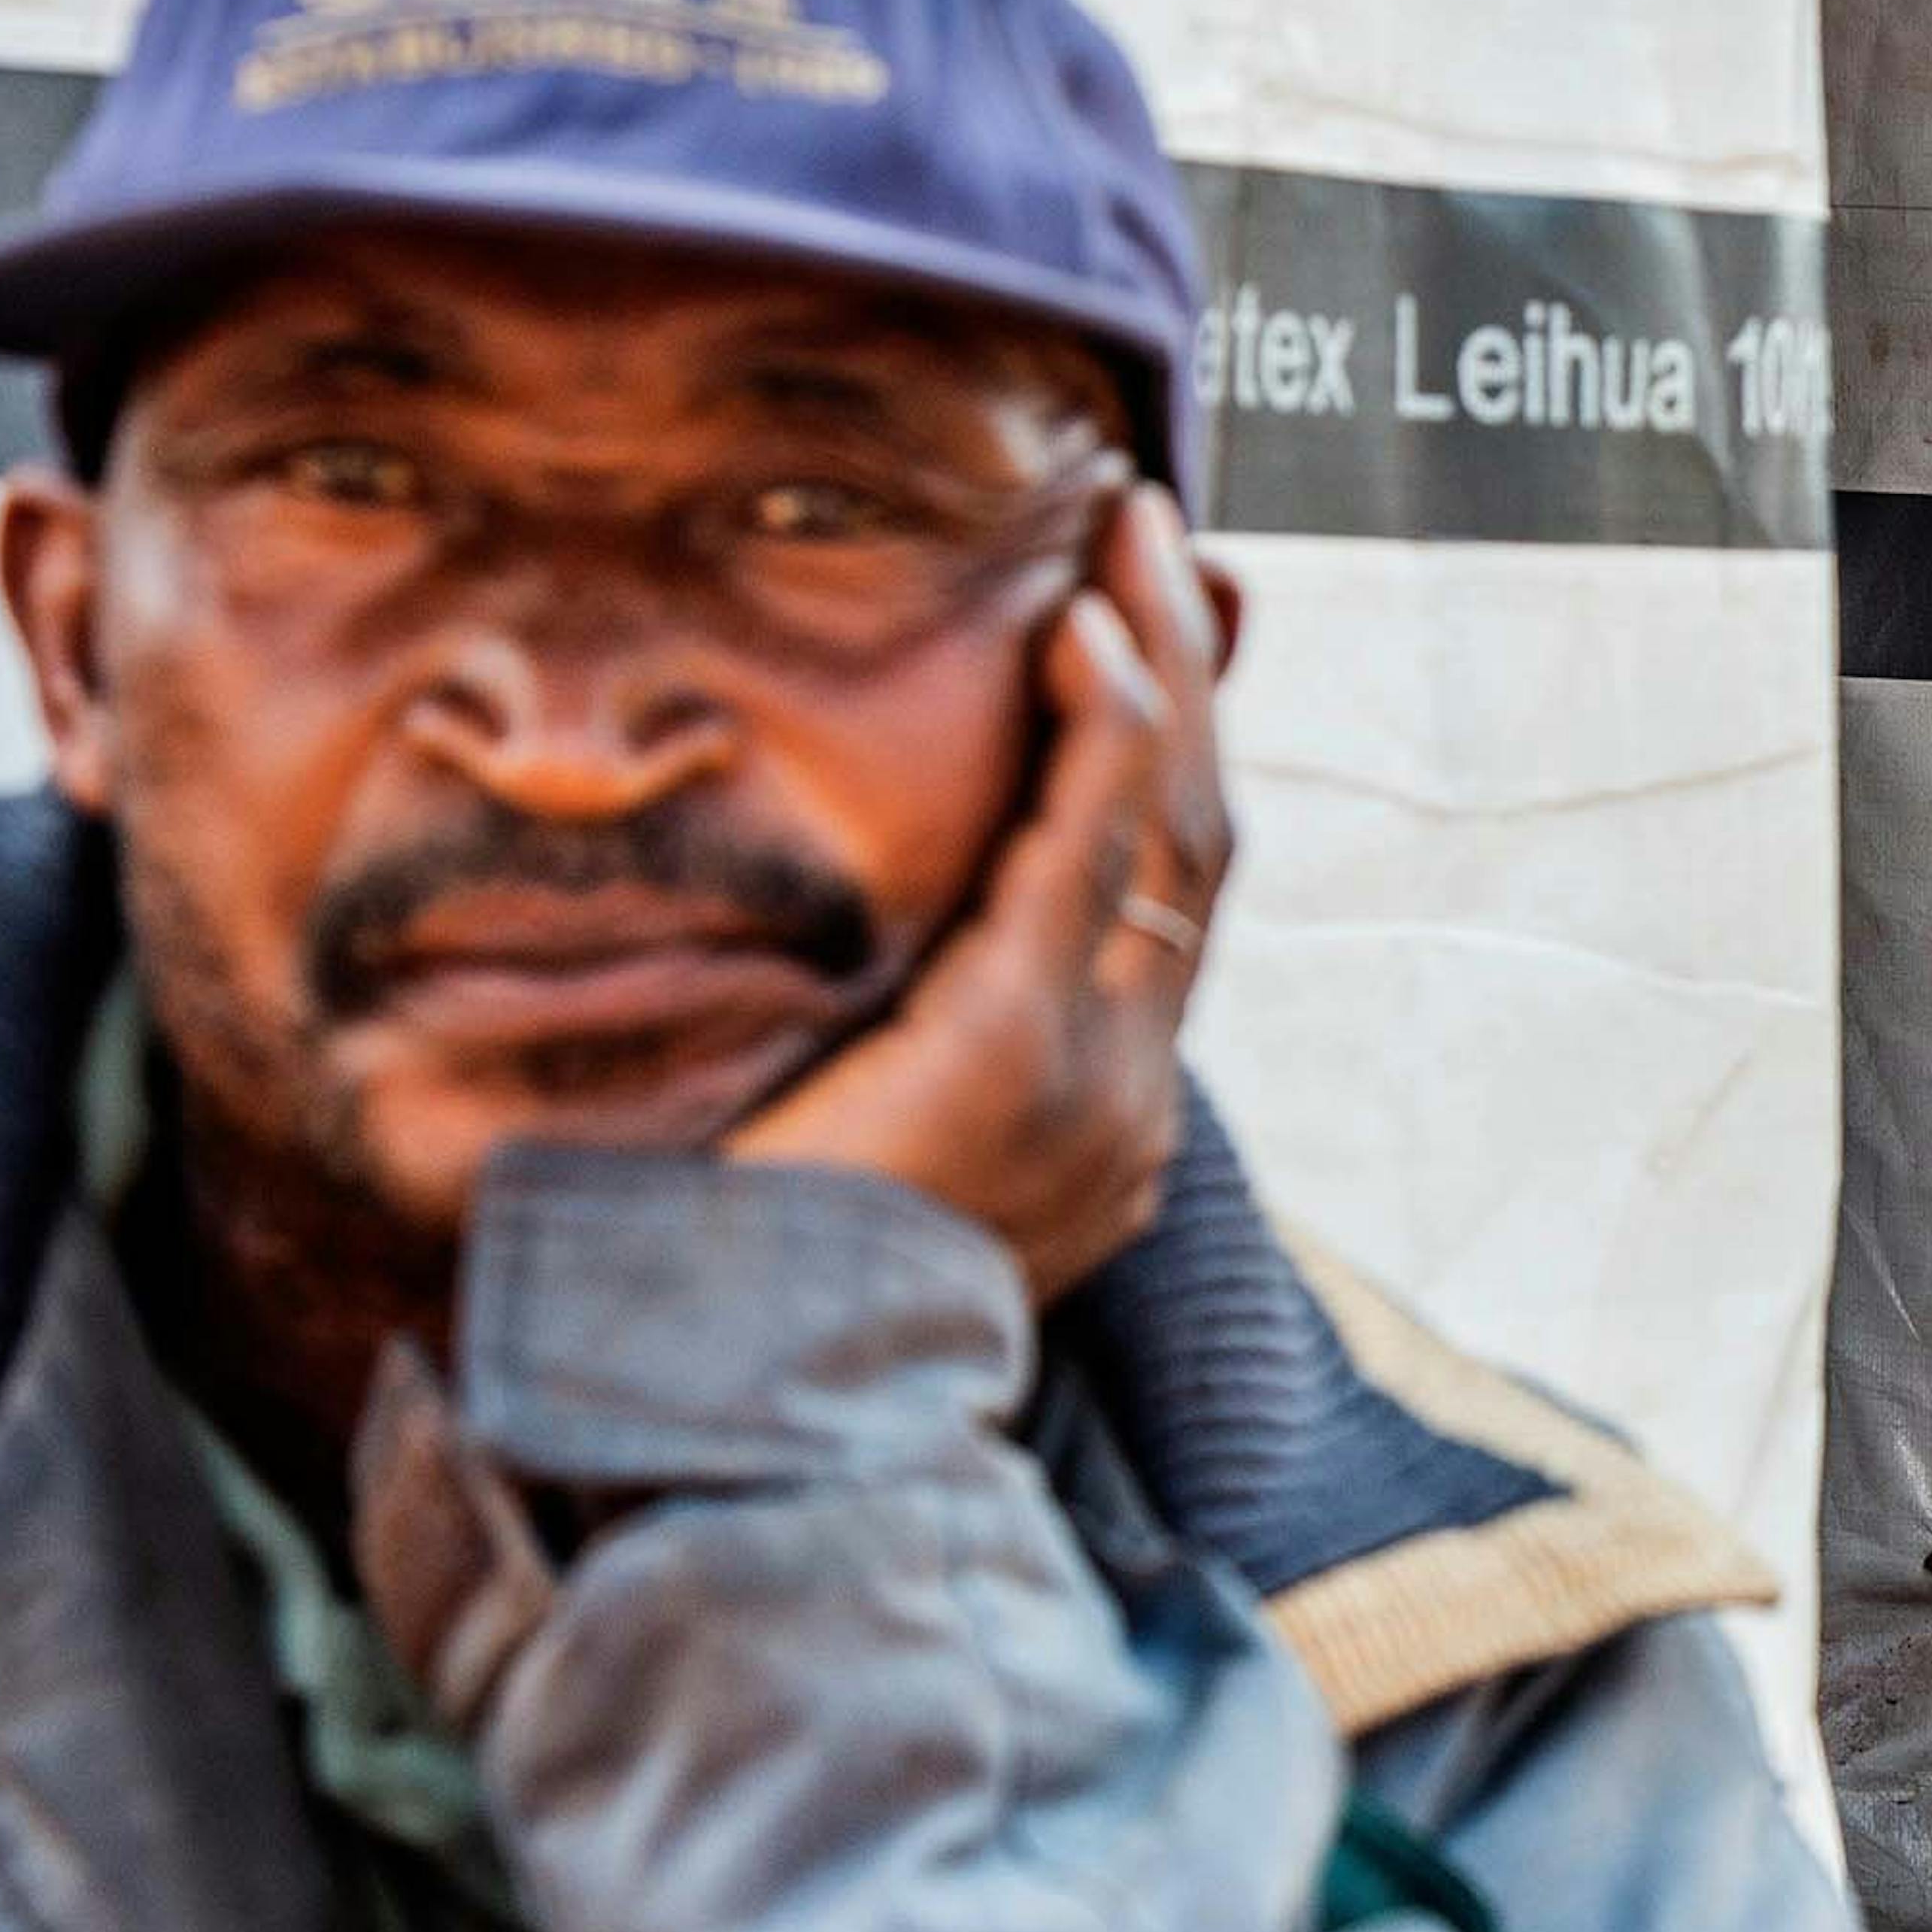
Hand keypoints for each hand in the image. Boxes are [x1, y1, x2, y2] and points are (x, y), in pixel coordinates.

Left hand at [729, 482, 1234, 1302]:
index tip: (1137, 627)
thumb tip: (846, 957)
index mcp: (1098, 1121)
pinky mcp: (1019, 1049)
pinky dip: (1103, 732)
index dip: (1170, 753)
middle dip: (1188, 673)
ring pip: (1174, 830)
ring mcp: (1093, 1076)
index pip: (1168, 905)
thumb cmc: (748, 1290)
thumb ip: (883, 1052)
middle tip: (1146, 527)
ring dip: (1157, 661)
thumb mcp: (848, 1150)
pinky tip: (1084, 634)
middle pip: (1200, 845)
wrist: (731, 1404)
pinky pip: (1094, 857)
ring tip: (1122, 533)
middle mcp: (1130, 1096)